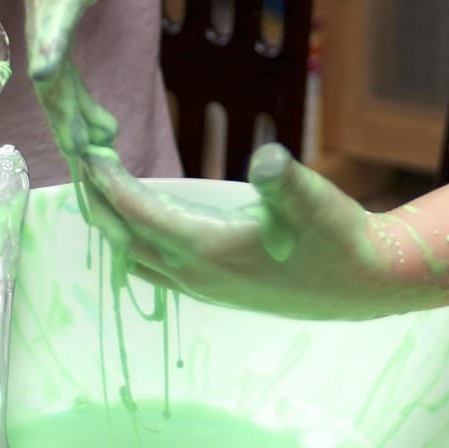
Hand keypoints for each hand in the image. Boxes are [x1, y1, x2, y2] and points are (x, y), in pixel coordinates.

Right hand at [24, 0, 209, 160]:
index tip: (44, 73)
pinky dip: (71, 95)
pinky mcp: (50, 8)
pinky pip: (53, 60)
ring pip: (47, 62)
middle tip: (86, 150)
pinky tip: (98, 126)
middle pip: (47, 46)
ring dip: (68, 108)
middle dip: (62, 99)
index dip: (52, 35)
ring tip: (99, 149)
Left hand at [78, 142, 441, 319]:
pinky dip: (137, 244)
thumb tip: (266, 159)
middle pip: (126, 239)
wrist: (368, 285)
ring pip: (138, 258)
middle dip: (99, 204)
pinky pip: (157, 270)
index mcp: (208, 251)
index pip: (140, 214)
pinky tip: (140, 227)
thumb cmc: (339, 237)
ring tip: (101, 192)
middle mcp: (196, 276)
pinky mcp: (216, 292)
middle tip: (80, 167)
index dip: (110, 184)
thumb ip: (283, 181)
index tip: (88, 155)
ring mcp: (204, 289)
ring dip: (115, 226)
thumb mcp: (313, 200)